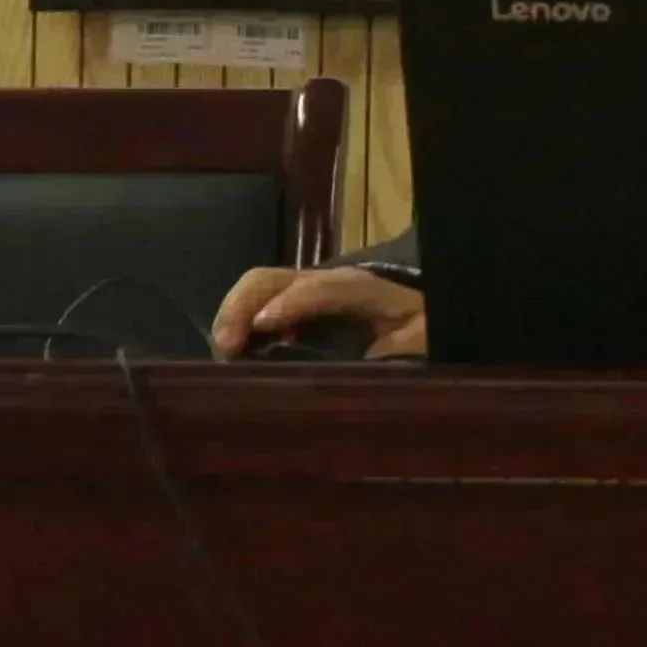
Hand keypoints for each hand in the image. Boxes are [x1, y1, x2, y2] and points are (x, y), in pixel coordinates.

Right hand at [210, 265, 427, 359]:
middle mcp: (324, 281)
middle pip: (271, 278)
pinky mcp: (294, 302)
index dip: (291, 303)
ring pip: (257, 286)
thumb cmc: (420, 318)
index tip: (265, 326)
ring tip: (224, 351)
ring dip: (233, 313)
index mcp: (358, 288)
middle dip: (242, 306)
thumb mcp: (422, 335)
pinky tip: (234, 350)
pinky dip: (238, 321)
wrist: (419, 300)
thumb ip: (402, 350)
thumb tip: (370, 367)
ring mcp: (304, 288)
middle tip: (227, 348)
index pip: (320, 288)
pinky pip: (257, 301)